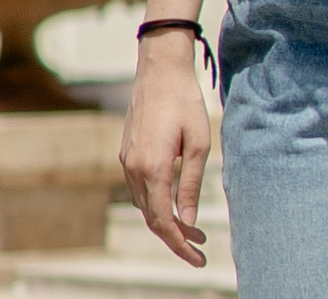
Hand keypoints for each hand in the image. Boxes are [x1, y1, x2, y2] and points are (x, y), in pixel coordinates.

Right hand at [119, 33, 212, 265]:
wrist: (160, 69)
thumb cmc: (184, 101)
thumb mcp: (198, 142)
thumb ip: (191, 184)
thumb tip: (188, 220)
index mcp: (153, 168)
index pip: (163, 221)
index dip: (180, 244)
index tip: (198, 258)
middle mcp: (134, 169)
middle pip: (152, 218)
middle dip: (175, 237)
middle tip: (200, 247)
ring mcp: (127, 162)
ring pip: (144, 205)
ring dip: (166, 219)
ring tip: (193, 227)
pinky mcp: (127, 153)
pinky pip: (140, 189)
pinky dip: (156, 202)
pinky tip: (174, 202)